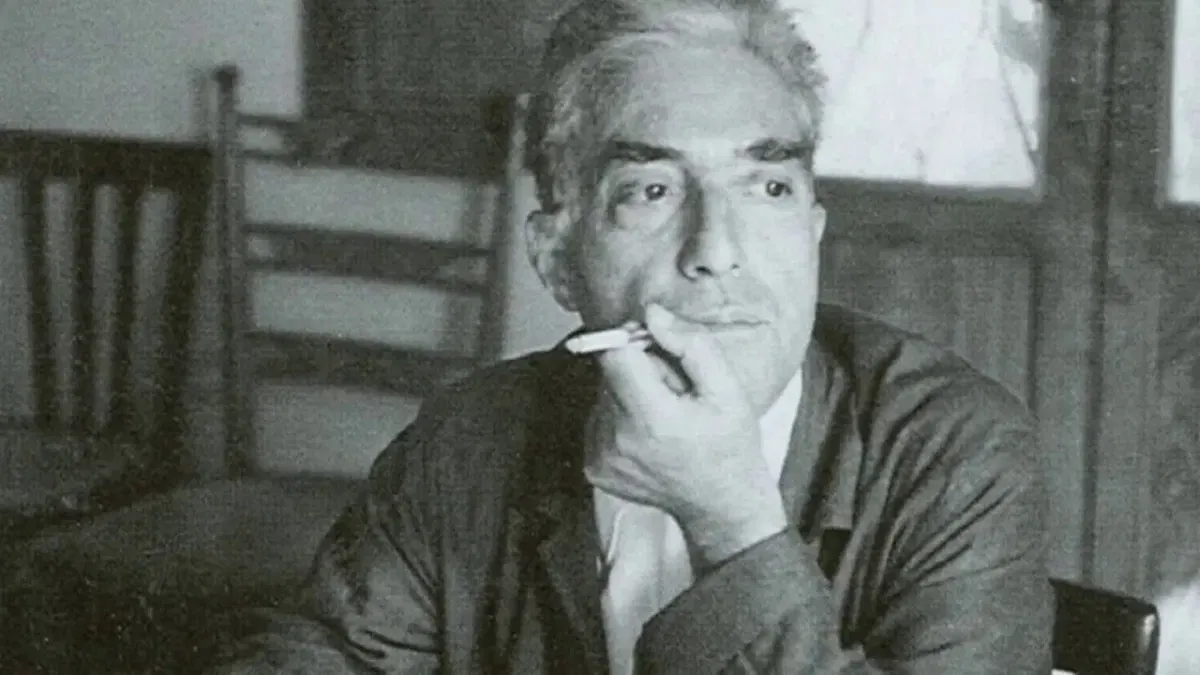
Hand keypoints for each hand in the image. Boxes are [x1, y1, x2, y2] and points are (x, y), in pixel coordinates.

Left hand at [585, 304, 788, 566]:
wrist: (721, 506)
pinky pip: (598, 420)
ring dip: (628, 395)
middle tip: (673, 393)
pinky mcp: (594, 467)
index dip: (633, 341)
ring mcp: (601, 458)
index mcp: (651, 420)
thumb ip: (691, 345)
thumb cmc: (730, 445)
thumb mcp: (727, 390)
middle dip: (638, 371)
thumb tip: (652, 314)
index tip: (658, 349)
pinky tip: (649, 436)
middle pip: (608, 374)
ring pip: (602, 395)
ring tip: (664, 417)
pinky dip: (620, 419)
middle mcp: (617, 441)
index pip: (614, 355)